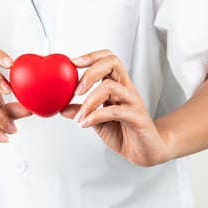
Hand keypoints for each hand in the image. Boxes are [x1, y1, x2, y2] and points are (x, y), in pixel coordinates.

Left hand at [61, 50, 172, 166]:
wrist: (146, 150)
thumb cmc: (125, 132)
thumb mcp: (97, 121)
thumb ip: (83, 111)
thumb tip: (62, 107)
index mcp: (117, 85)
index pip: (108, 59)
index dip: (91, 57)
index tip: (73, 63)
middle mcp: (126, 89)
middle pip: (112, 63)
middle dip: (90, 72)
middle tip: (76, 90)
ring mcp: (133, 102)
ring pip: (111, 87)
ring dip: (89, 100)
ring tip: (79, 115)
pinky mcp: (137, 117)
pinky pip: (116, 111)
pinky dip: (96, 115)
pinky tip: (85, 123)